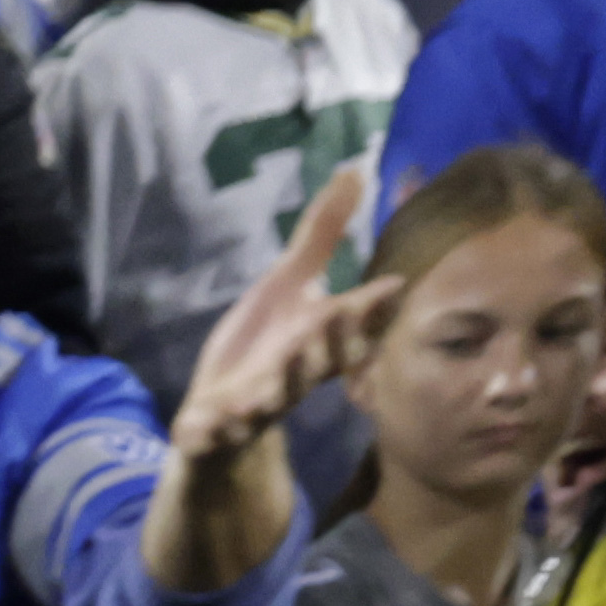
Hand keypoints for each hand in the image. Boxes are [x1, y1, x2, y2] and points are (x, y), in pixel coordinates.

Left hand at [168, 170, 385, 471]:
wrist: (216, 414)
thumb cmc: (262, 344)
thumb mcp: (286, 282)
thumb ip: (320, 235)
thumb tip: (355, 172)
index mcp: (316, 340)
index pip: (352, 324)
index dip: (372, 308)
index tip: (394, 286)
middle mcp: (295, 375)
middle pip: (322, 360)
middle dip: (332, 340)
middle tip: (341, 313)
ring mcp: (258, 405)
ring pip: (276, 396)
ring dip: (281, 382)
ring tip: (286, 360)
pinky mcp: (218, 430)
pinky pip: (218, 433)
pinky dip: (216, 428)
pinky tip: (211, 418)